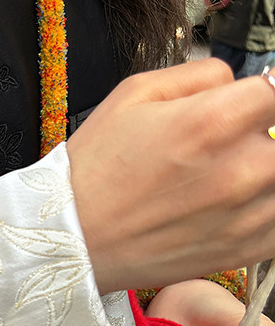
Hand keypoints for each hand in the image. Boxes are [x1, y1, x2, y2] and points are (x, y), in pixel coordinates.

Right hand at [67, 58, 274, 294]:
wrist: (71, 239)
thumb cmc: (96, 169)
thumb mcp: (135, 93)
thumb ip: (202, 74)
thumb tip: (239, 81)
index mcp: (214, 121)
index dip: (260, 97)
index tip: (246, 108)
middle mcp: (239, 169)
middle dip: (259, 136)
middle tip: (227, 148)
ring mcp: (245, 215)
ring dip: (264, 175)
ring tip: (226, 179)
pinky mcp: (242, 250)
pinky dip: (266, 210)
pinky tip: (239, 207)